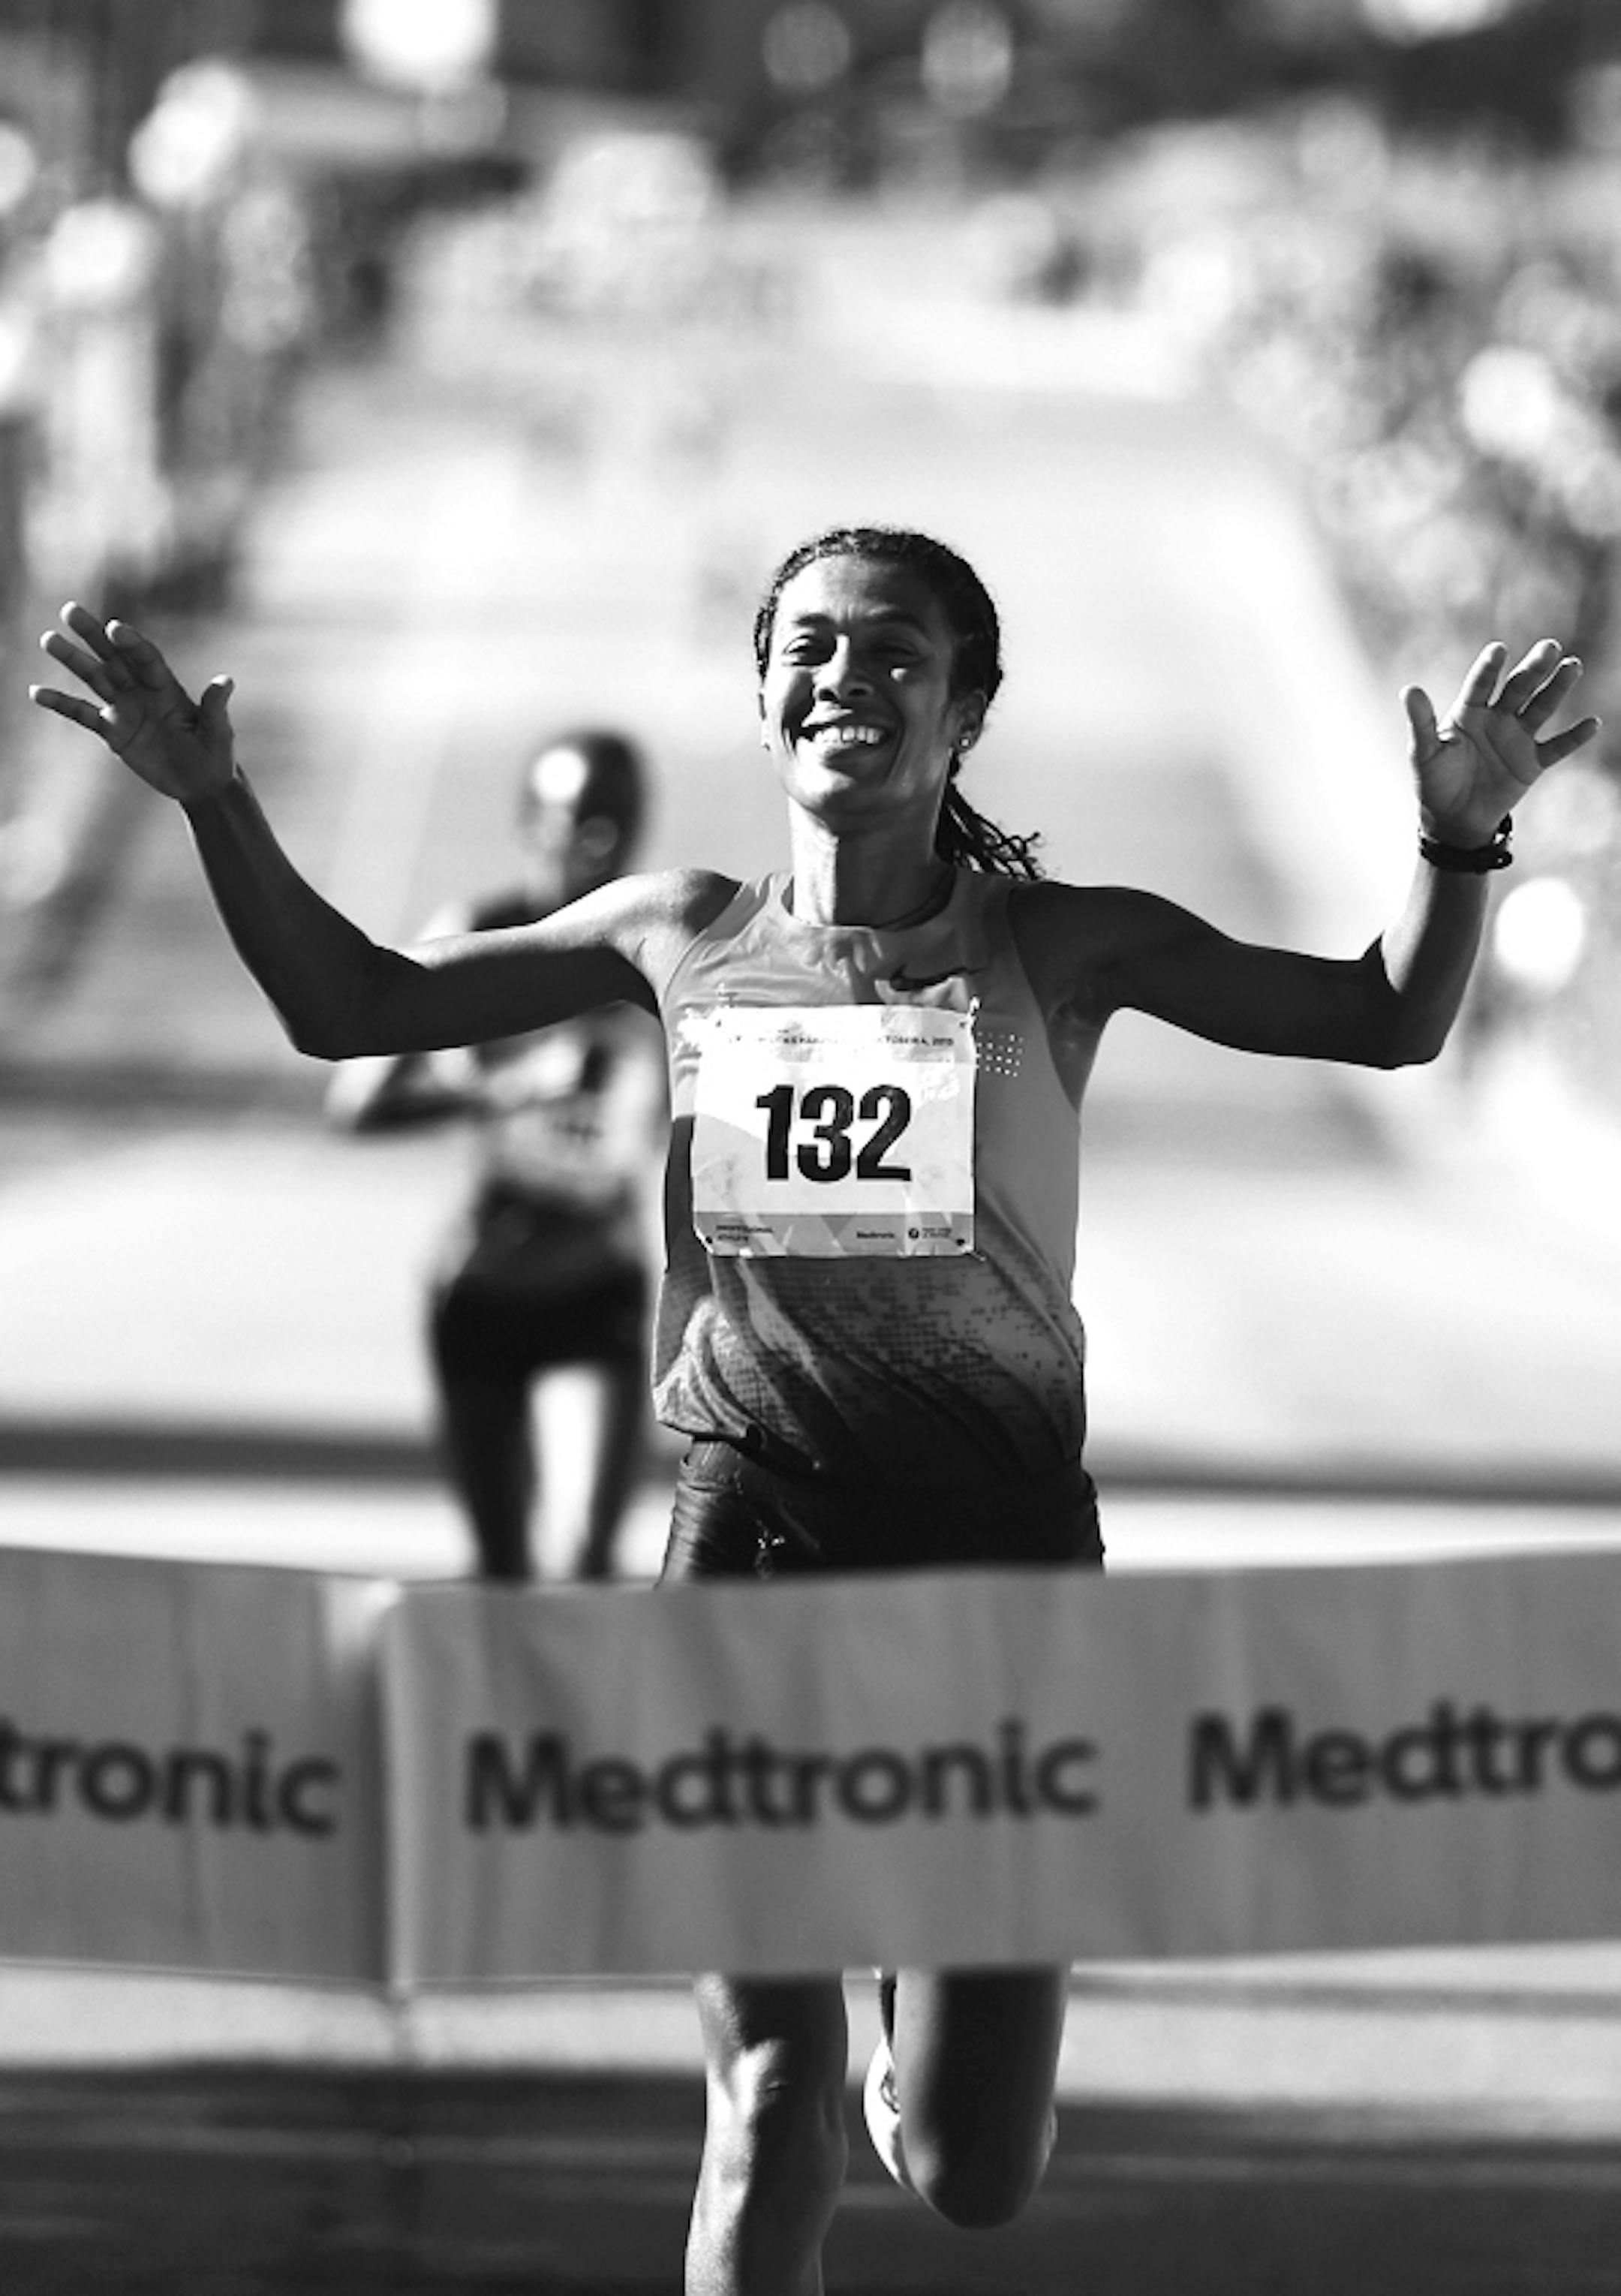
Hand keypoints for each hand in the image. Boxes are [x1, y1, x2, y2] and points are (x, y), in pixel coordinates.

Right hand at [30, 602, 235, 805]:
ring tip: (48, 639)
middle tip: (70, 610)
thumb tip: (226, 681)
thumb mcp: (218, 731)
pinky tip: (37, 693)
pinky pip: (83, 714)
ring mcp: (125, 708)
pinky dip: (62, 704)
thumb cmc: (214, 754)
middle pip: (114, 657)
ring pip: (94, 678)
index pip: (145, 658)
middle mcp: (142, 690)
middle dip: (93, 634)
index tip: (113, 627)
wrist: (200, 783)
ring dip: (72, 660)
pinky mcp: (112, 730)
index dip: (131, 643)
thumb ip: (215, 706)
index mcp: (167, 686)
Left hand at [1402, 638, 1599, 846]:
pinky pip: (1557, 747)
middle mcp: (1497, 718)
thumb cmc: (1434, 782)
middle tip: (1550, 647)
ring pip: (1541, 708)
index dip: (1489, 668)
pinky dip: (1574, 737)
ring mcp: (1517, 738)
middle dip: (1534, 668)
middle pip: (1518, 688)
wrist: (1453, 820)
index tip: (1499, 650)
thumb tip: (1409, 690)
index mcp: (1469, 712)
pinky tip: (1592, 723)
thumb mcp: (1423, 753)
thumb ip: (1420, 722)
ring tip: (1572, 667)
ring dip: (1557, 689)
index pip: (1481, 684)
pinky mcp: (1532, 762)